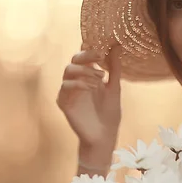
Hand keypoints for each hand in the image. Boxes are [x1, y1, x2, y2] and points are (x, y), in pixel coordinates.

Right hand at [56, 43, 121, 163]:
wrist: (104, 136)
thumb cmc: (110, 113)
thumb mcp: (115, 87)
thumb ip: (114, 68)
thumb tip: (117, 46)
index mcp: (88, 76)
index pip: (84, 56)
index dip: (90, 49)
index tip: (102, 50)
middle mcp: (77, 81)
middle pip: (74, 59)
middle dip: (87, 56)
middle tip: (100, 58)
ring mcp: (69, 91)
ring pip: (68, 70)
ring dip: (85, 70)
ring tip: (100, 78)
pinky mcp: (63, 102)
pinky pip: (65, 86)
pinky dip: (79, 83)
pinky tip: (91, 88)